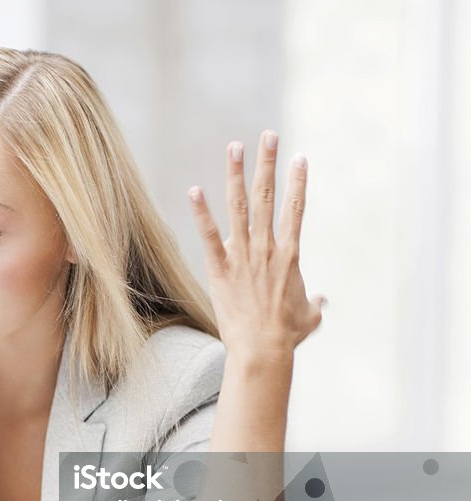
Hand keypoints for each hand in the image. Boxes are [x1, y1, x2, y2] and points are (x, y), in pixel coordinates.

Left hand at [188, 130, 325, 360]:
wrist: (262, 349)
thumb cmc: (286, 336)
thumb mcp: (308, 316)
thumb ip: (315, 303)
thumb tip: (322, 300)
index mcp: (290, 254)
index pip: (296, 209)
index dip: (298, 181)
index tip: (300, 157)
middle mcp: (267, 247)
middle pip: (268, 196)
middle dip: (268, 163)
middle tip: (268, 135)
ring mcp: (243, 255)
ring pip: (240, 206)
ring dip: (236, 174)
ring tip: (234, 146)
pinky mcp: (219, 267)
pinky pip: (208, 234)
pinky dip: (201, 212)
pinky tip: (194, 190)